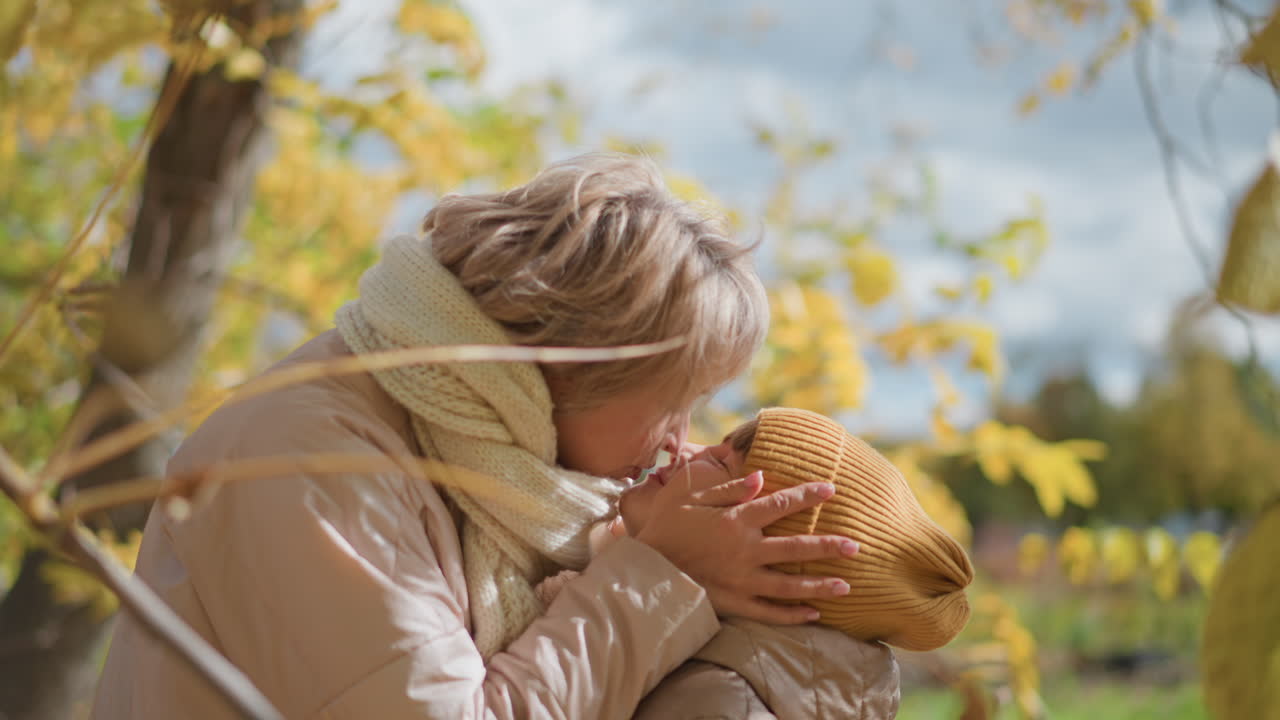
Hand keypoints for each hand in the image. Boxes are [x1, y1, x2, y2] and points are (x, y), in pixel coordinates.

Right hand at [633, 470, 859, 623]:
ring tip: (846, 586)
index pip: (780, 504)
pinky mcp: (734, 603)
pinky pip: (769, 612)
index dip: (808, 496)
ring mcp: (742, 580)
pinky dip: (792, 614)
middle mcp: (745, 550)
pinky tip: (814, 614)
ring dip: (820, 585)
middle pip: (796, 547)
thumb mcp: (688, 496)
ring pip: (790, 584)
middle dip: (828, 546)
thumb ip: (727, 487)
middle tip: (856, 546)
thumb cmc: (663, 527)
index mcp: (736, 520)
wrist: (643, 569)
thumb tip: (761, 476)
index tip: (832, 490)